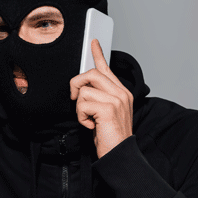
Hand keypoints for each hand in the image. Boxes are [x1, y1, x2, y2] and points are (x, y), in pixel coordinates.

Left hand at [70, 39, 133, 157]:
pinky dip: (81, 117)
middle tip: (75, 99)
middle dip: (77, 85)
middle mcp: (121, 93)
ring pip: (84, 90)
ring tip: (89, 119)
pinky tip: (91, 125)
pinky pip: (83, 104)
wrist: (119, 154)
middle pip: (91, 74)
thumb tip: (83, 88)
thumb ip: (99, 97)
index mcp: (121, 92)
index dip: (98, 54)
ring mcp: (116, 100)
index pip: (107, 69)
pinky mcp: (108, 109)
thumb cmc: (110, 136)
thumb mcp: (105, 113)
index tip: (93, 43)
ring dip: (80, 108)